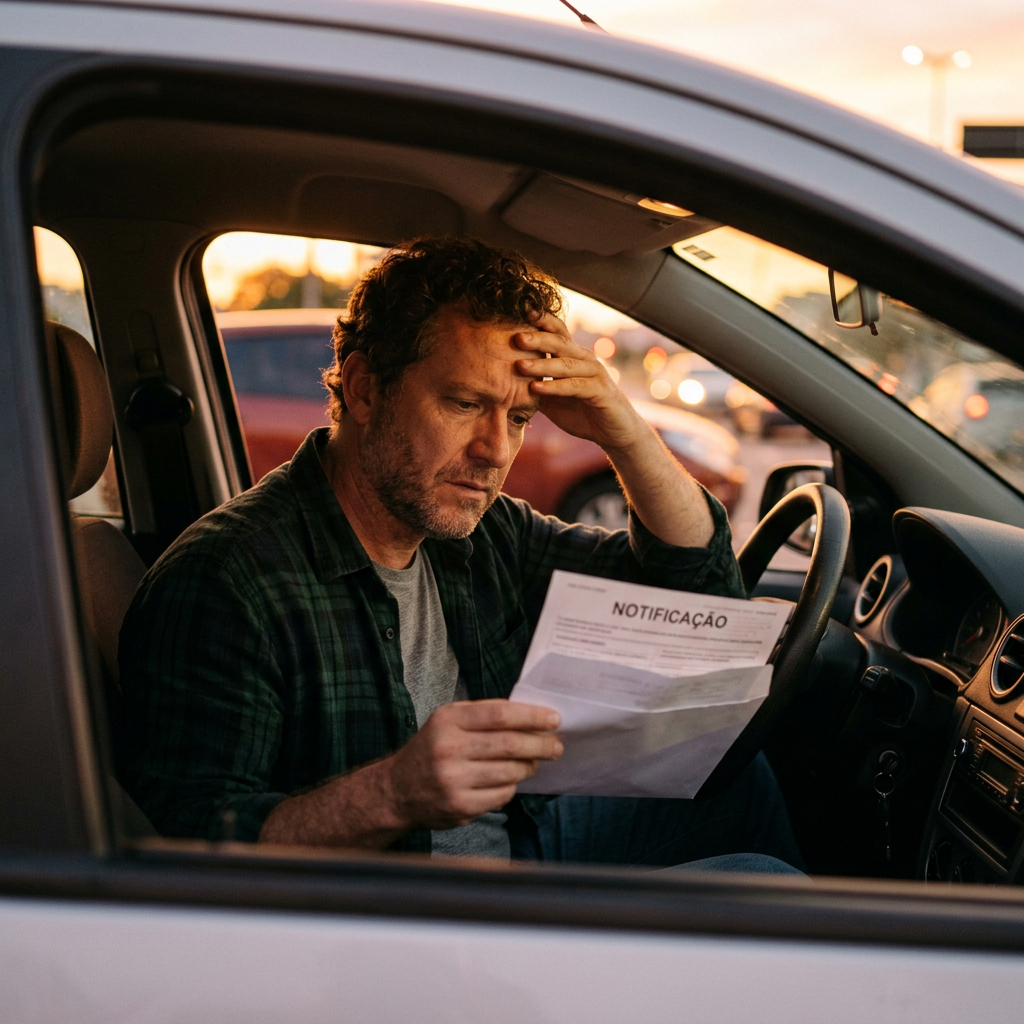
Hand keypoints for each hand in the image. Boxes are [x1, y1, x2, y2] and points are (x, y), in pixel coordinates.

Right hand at [383, 699, 562, 829]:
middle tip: (556, 746)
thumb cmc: (431, 749)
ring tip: (532, 763)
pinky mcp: (460, 806)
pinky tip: (508, 781)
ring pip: (510, 772)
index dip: (532, 716)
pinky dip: (511, 787)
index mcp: (448, 720)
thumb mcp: (447, 721)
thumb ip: (483, 716)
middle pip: (510, 744)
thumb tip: (530, 719)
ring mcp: (453, 780)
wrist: (396, 790)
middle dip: (540, 745)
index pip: (500, 714)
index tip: (553, 719)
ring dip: (528, 767)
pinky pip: (502, 795)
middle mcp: (448, 748)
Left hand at [514, 312, 647, 452]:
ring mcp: (594, 373)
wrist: (614, 432)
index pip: (557, 332)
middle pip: (559, 342)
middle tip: (515, 337)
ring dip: (541, 364)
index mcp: (573, 356)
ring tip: (519, 365)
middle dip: (537, 338)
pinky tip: (536, 388)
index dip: (540, 321)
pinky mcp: (600, 391)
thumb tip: (504, 383)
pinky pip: (574, 386)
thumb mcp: (552, 399)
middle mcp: (584, 359)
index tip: (519, 313)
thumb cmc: (582, 413)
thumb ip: (534, 387)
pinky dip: (554, 387)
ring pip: (565, 364)